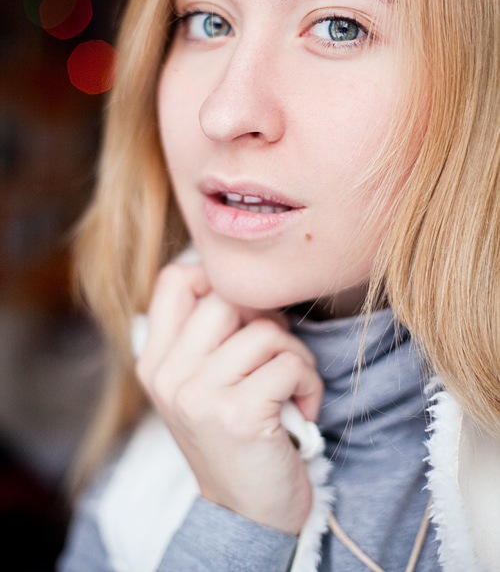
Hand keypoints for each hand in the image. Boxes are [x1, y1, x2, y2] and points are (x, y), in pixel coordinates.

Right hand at [135, 261, 322, 534]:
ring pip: (265, 331)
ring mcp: (198, 395)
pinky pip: (290, 364)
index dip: (218, 278)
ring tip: (291, 387)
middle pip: (228, 298)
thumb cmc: (236, 438)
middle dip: (268, 321)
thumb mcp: (203, 384)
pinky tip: (301, 409)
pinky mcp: (237, 414)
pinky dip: (309, 383)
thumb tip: (244, 282)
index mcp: (155, 361)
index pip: (174, 279)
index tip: (245, 311)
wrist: (247, 515)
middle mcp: (168, 374)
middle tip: (276, 356)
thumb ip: (208, 334)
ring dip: (295, 357)